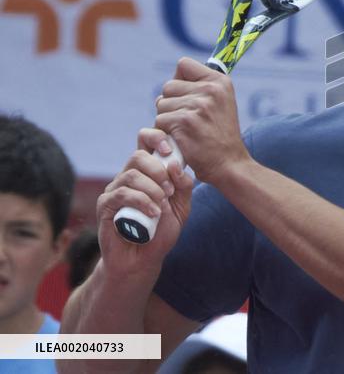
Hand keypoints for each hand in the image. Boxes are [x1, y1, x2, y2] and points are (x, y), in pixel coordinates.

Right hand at [96, 137, 193, 276]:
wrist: (144, 260)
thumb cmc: (162, 231)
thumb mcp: (182, 206)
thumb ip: (184, 185)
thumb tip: (175, 165)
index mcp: (147, 172)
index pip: (145, 140)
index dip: (156, 137)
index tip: (170, 151)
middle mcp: (128, 176)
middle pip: (138, 156)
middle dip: (158, 170)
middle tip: (169, 190)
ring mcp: (114, 190)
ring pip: (130, 175)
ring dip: (152, 188)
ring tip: (162, 205)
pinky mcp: (105, 206)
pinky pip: (121, 194)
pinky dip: (141, 201)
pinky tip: (153, 213)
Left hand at [154, 57, 249, 184]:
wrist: (228, 163)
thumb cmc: (220, 135)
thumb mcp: (221, 103)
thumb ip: (201, 87)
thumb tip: (174, 78)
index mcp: (220, 81)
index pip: (183, 64)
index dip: (179, 80)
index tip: (187, 95)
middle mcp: (210, 89)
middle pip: (168, 85)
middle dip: (171, 103)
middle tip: (187, 120)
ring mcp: (198, 105)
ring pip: (161, 104)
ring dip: (167, 119)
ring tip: (186, 131)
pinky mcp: (184, 121)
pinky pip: (159, 121)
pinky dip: (165, 133)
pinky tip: (181, 140)